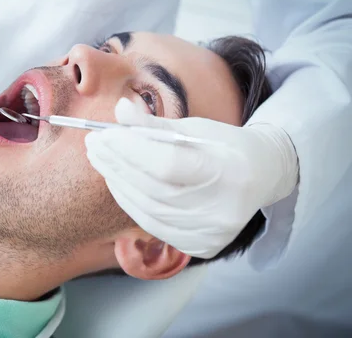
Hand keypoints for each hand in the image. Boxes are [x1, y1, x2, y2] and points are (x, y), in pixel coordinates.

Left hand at [85, 98, 298, 258]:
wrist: (262, 177)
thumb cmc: (226, 146)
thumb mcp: (196, 128)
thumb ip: (156, 124)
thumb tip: (119, 110)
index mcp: (230, 171)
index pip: (167, 163)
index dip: (130, 149)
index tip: (104, 134)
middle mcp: (223, 210)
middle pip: (153, 188)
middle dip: (117, 164)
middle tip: (94, 145)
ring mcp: (212, 233)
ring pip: (148, 210)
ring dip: (118, 183)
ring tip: (102, 160)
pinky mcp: (201, 246)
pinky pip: (153, 225)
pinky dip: (131, 202)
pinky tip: (118, 183)